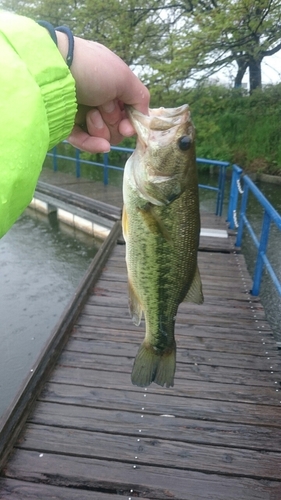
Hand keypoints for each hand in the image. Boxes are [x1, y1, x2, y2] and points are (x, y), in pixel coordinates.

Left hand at [56, 34, 149, 151]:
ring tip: (91, 115)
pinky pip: (83, 141)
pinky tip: (102, 146)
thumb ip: (140, 97)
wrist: (54, 70)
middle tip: (104, 109)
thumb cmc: (92, 69)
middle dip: (113, 122)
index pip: (127, 111)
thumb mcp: (124, 77)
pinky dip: (93, 145)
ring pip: (101, 135)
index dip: (130, 122)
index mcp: (111, 85)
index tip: (127, 127)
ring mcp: (82, 112)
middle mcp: (98, 98)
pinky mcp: (66, 124)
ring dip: (101, 129)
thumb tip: (144, 117)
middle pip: (116, 126)